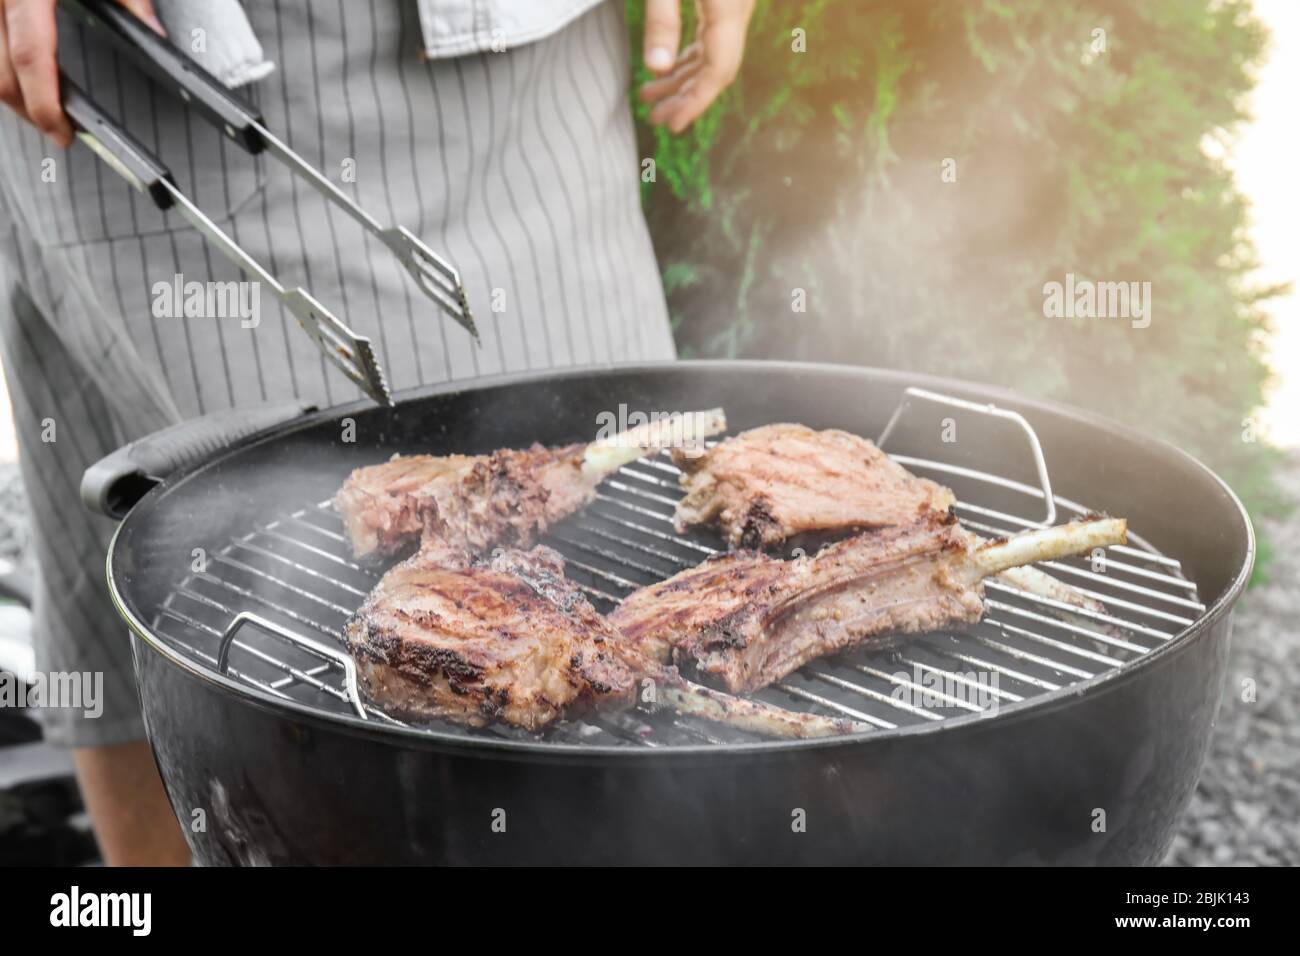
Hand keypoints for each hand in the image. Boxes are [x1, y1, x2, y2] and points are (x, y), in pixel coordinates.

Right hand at [0, 0, 162, 146]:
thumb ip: (130, 1)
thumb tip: (154, 34)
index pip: (31, 57)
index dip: (43, 103)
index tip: (62, 132)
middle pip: (4, 71)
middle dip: (29, 110)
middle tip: (58, 132)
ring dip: (15, 93)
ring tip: (46, 111)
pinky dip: (7, 68)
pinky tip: (29, 78)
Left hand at [639, 0, 754, 133]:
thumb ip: (662, 20)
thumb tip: (656, 67)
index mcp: (729, 9)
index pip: (718, 70)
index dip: (696, 103)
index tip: (673, 124)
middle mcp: (738, 12)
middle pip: (717, 69)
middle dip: (685, 97)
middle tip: (655, 116)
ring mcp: (735, 6)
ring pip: (713, 56)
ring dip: (682, 79)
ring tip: (651, 94)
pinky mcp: (726, 1)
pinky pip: (711, 39)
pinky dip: (687, 59)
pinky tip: (665, 68)